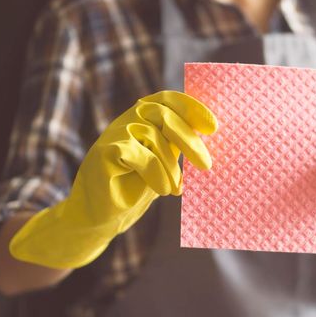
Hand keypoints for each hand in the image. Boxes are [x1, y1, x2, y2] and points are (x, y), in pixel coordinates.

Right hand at [10, 91, 217, 268]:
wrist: (101, 216)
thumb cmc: (136, 187)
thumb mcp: (164, 161)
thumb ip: (178, 144)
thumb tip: (208, 135)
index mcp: (144, 118)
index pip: (168, 100)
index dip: (192, 108)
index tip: (213, 128)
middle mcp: (128, 120)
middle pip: (164, 115)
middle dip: (189, 140)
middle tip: (206, 165)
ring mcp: (114, 134)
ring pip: (153, 137)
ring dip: (171, 167)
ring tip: (174, 189)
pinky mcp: (105, 152)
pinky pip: (140, 155)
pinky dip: (156, 173)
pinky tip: (163, 190)